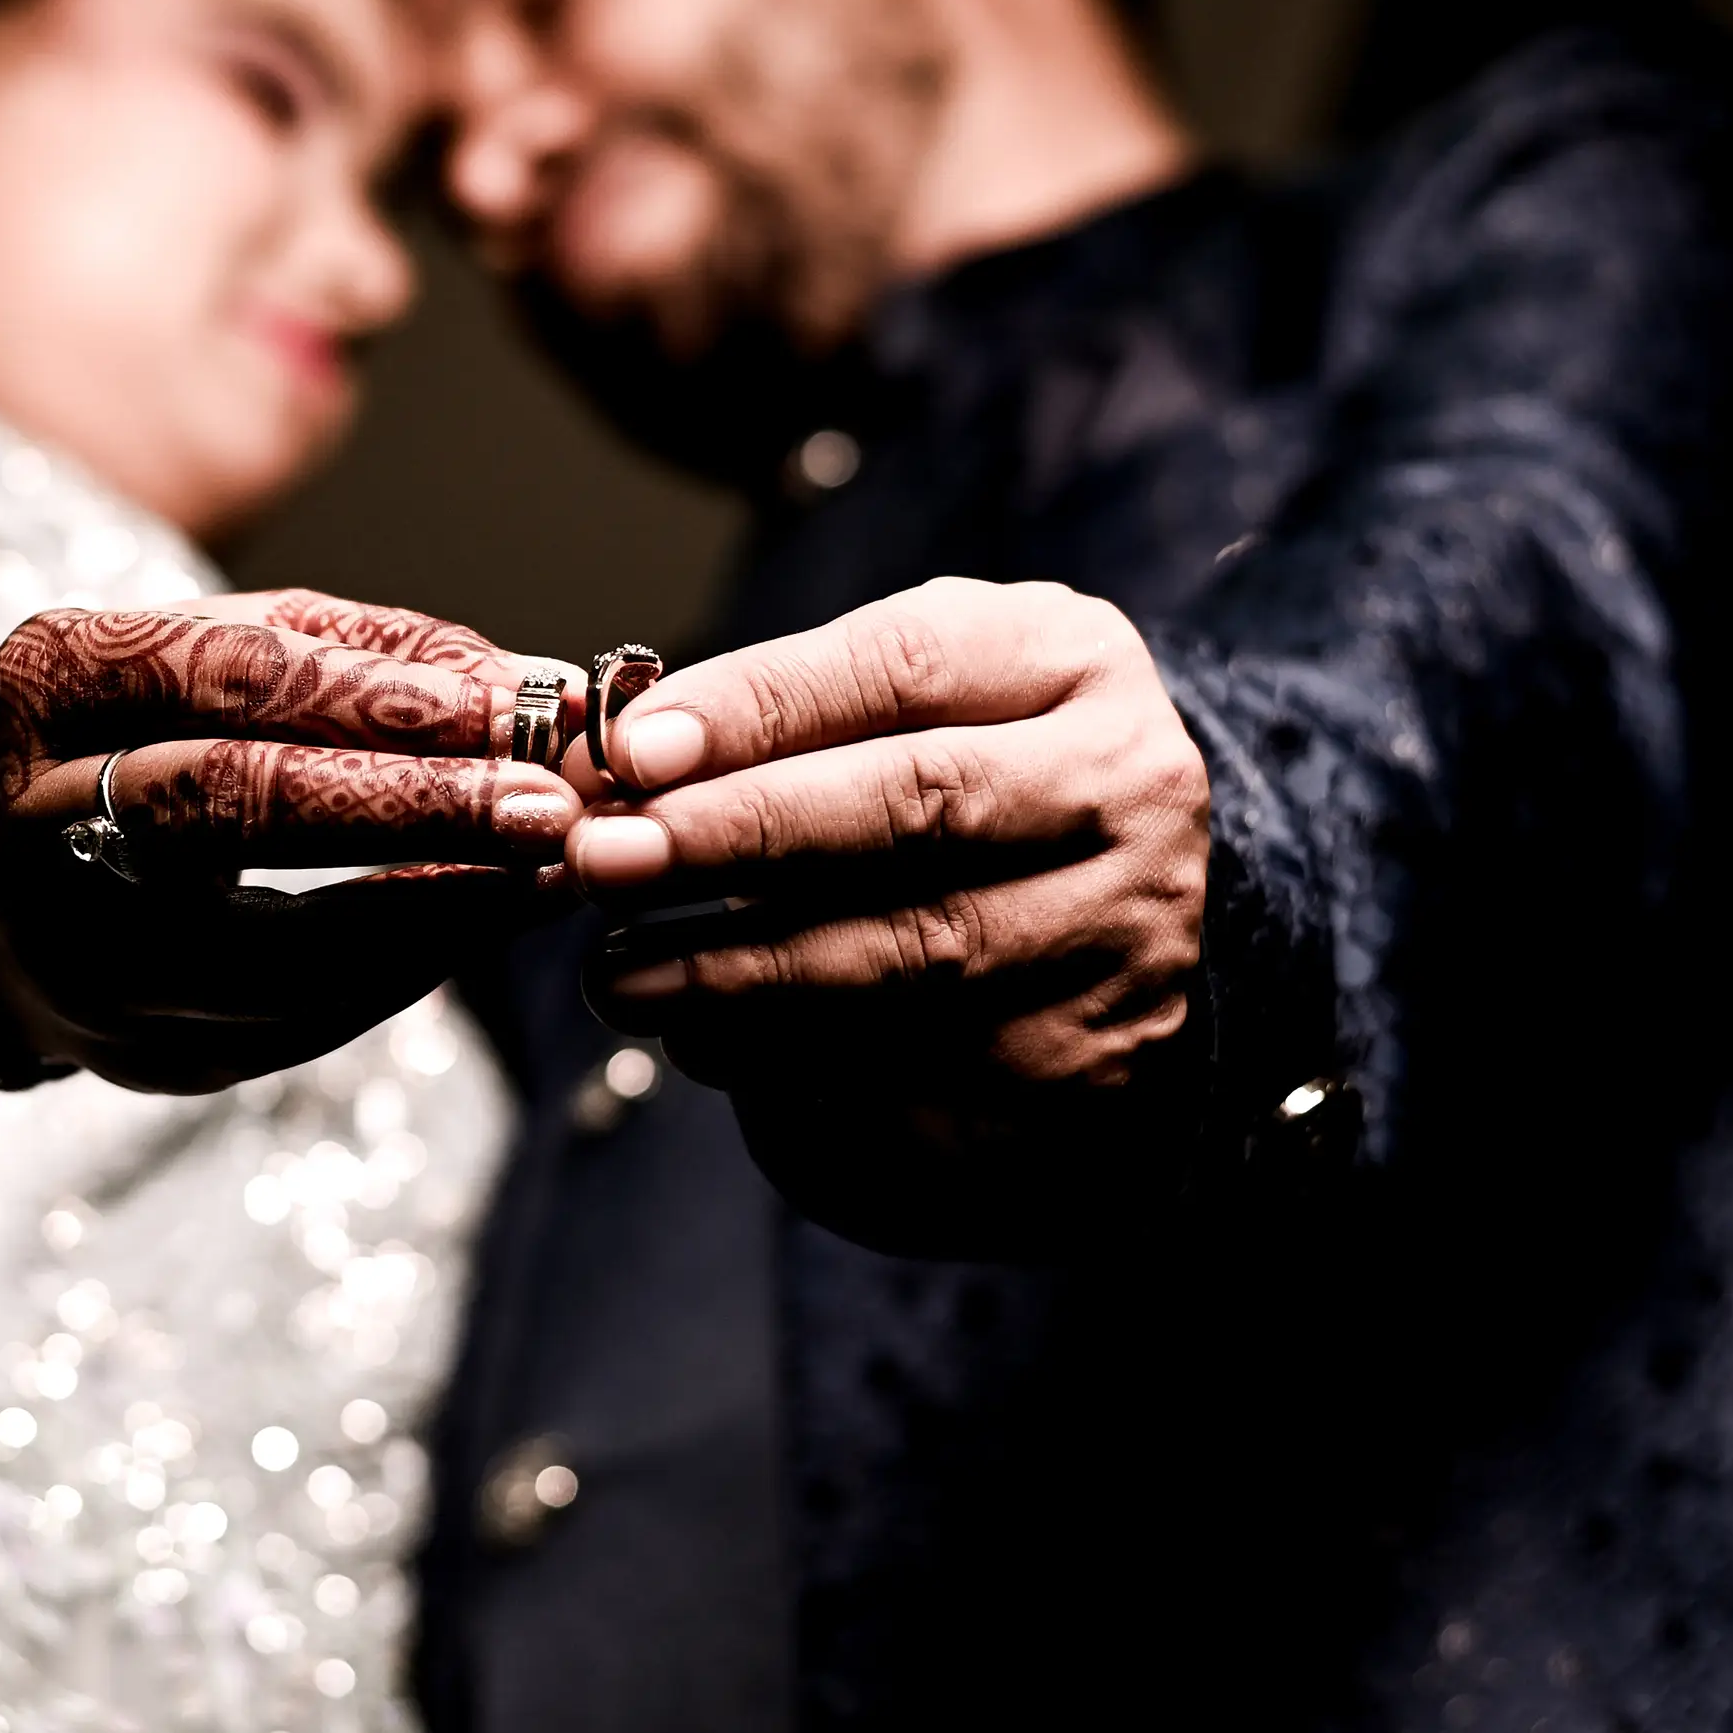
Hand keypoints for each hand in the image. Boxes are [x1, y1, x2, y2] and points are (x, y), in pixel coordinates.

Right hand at [0, 591, 580, 1091]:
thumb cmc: (138, 731)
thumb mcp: (218, 651)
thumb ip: (365, 654)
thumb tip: (537, 689)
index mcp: (51, 680)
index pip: (233, 677)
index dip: (389, 697)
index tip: (526, 707)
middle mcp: (35, 818)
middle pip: (234, 807)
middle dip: (416, 806)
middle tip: (551, 807)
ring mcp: (73, 952)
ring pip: (277, 951)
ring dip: (437, 913)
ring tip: (548, 874)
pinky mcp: (131, 1053)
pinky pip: (300, 1024)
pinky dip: (406, 971)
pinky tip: (484, 925)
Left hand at [567, 577, 1207, 1108]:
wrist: (1108, 925)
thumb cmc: (964, 785)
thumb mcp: (903, 706)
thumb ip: (782, 718)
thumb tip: (616, 763)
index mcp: (1072, 665)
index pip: (906, 667)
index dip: (762, 707)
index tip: (637, 750)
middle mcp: (1125, 793)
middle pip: (920, 807)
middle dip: (742, 834)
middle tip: (608, 860)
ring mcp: (1123, 933)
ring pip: (916, 953)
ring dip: (742, 969)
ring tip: (621, 973)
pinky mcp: (1091, 1060)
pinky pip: (923, 1068)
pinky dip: (791, 1059)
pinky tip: (703, 1041)